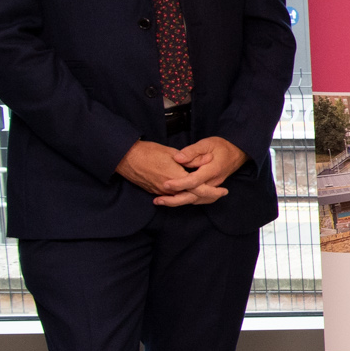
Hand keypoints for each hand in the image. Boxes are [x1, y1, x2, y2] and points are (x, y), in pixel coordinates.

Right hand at [114, 135, 247, 205]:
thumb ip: (187, 160)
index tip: (224, 191)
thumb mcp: (171, 152)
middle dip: (208, 197)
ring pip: (182, 199)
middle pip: (193, 198)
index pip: (199, 189)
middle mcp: (169, 188)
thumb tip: (203, 162)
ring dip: (196, 198)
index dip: (213, 192)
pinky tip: (191, 194)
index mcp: (176, 177)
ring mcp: (161, 191)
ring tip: (209, 195)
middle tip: (220, 194)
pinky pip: (172, 198)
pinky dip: (183, 197)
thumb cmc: (148, 151)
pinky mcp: (154, 192)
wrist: (125, 157)